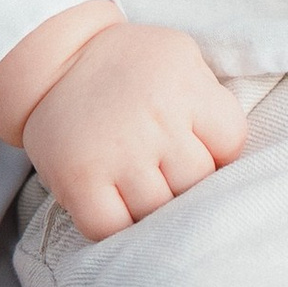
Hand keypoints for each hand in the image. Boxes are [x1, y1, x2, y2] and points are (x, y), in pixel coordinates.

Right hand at [14, 22, 250, 242]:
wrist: (56, 59)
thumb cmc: (127, 64)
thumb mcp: (180, 58)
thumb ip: (209, 98)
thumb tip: (229, 156)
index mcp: (184, 88)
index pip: (232, 142)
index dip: (219, 151)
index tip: (197, 146)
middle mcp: (156, 121)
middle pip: (198, 182)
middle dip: (185, 181)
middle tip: (164, 168)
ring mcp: (117, 154)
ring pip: (159, 211)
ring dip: (152, 207)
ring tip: (138, 184)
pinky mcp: (79, 180)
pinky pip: (111, 229)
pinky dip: (116, 227)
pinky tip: (114, 204)